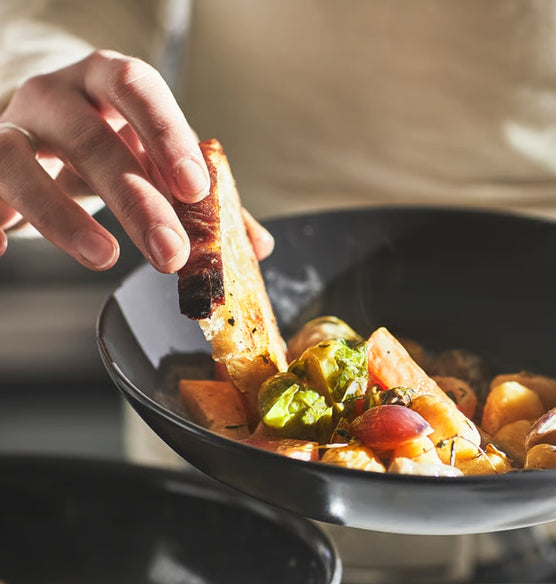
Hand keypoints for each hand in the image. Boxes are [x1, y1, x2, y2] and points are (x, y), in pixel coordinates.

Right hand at [0, 50, 272, 271]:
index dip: (167, 136)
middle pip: (92, 140)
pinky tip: (1, 250)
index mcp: (109, 82)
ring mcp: (13, 127)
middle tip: (171, 254)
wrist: (43, 124)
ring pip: (21, 163)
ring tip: (105, 258)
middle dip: (136, 200)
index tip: (196, 190)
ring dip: (64, 217)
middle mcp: (57, 96)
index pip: (138, 91)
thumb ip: (204, 199)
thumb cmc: (112, 140)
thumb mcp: (156, 158)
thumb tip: (257, 245)